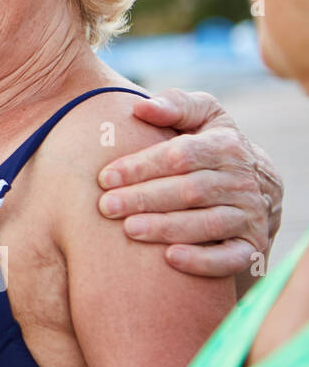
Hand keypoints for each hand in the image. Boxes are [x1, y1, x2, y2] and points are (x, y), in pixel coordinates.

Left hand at [97, 89, 281, 284]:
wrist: (260, 186)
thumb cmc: (211, 147)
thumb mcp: (203, 117)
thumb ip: (175, 106)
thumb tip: (141, 108)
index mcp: (226, 146)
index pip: (180, 156)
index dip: (141, 167)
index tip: (105, 177)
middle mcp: (242, 181)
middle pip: (190, 190)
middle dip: (144, 199)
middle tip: (107, 207)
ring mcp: (250, 215)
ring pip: (208, 224)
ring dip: (167, 227)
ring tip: (129, 229)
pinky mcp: (252, 246)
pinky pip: (230, 258)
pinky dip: (202, 261)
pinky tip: (170, 258)